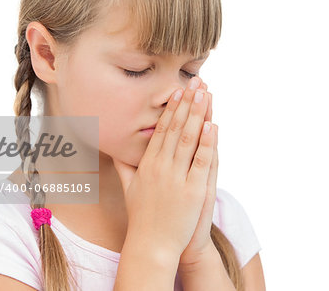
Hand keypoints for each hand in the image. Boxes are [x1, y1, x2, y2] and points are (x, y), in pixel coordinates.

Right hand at [113, 76, 216, 257]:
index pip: (160, 130)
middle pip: (175, 129)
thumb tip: (114, 150)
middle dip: (186, 104)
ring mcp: (176, 178)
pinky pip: (201, 161)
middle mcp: (160, 167)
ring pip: (188, 139)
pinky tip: (213, 125)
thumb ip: (124, 166)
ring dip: (198, 114)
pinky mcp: (192, 191)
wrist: (151, 245)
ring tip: (205, 94)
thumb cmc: (141, 217)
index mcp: (147, 165)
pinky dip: (207, 142)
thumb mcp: (129, 188)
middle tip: (195, 83)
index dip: (171, 110)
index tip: (177, 91)